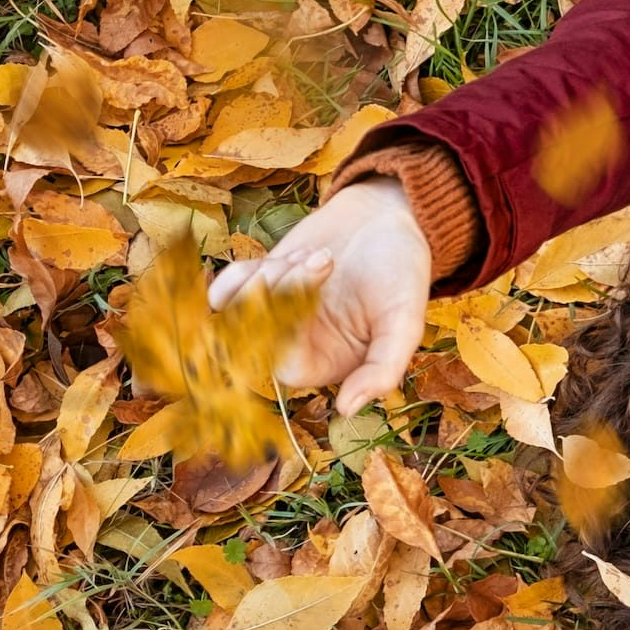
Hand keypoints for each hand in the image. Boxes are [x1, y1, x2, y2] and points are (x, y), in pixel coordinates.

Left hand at [207, 180, 432, 413]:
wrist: (387, 218)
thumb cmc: (403, 271)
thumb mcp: (405, 323)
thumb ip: (384, 369)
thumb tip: (346, 411)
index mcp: (329, 363)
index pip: (286, 368)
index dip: (288, 333)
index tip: (312, 292)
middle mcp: (297, 344)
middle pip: (256, 337)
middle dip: (283, 291)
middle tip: (325, 259)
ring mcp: (272, 313)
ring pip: (237, 312)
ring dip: (269, 277)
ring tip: (316, 254)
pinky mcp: (257, 285)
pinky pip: (223, 292)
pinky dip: (243, 272)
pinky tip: (283, 258)